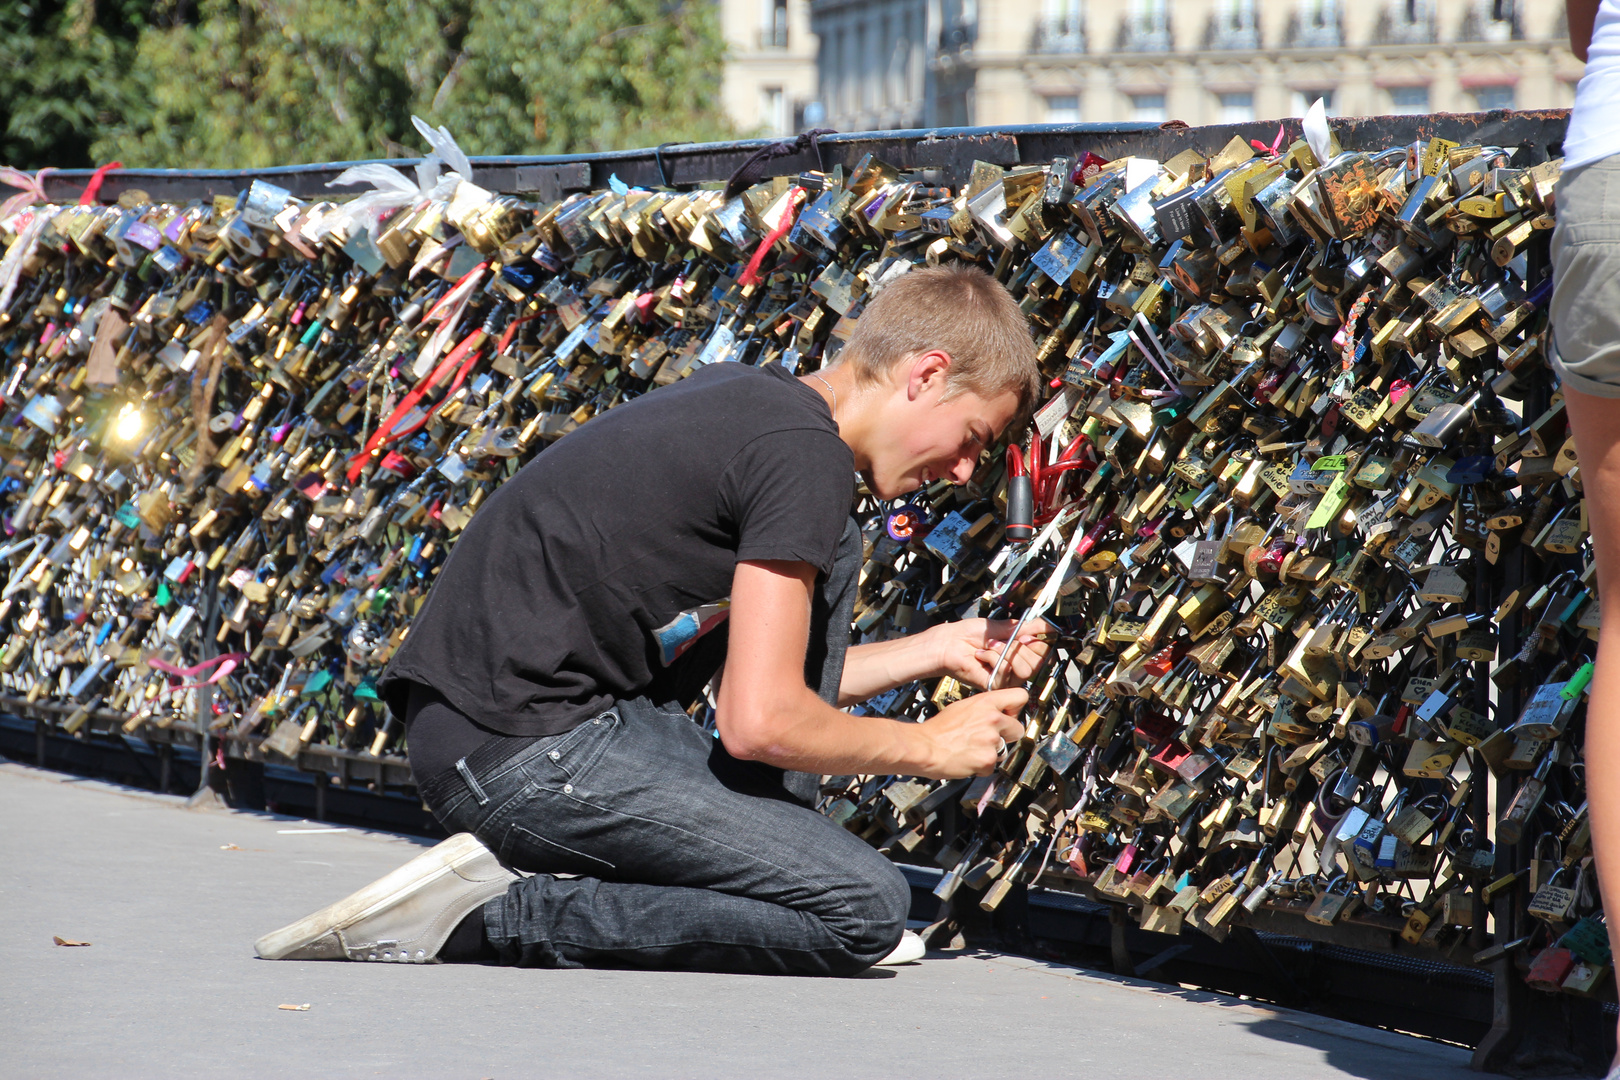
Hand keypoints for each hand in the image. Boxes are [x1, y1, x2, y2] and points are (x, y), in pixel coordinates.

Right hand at [916, 687, 1028, 777]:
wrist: (924, 747)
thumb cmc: (938, 729)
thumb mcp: (962, 707)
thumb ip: (984, 708)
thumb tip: (995, 711)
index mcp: (986, 702)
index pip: (1020, 696)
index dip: (1016, 708)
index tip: (1012, 714)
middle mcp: (992, 719)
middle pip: (1018, 728)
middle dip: (1007, 735)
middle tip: (989, 737)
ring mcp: (992, 740)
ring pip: (1005, 749)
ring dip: (992, 752)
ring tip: (972, 748)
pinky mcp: (988, 759)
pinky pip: (993, 765)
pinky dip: (983, 765)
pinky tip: (969, 758)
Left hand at [926, 617, 1054, 689]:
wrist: (949, 642)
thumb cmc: (968, 633)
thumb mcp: (1001, 626)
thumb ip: (1025, 627)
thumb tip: (1047, 624)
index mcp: (1020, 650)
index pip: (1044, 652)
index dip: (1038, 643)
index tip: (1026, 635)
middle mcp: (1016, 665)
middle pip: (1038, 663)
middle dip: (1020, 648)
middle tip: (1002, 640)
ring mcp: (1006, 677)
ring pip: (1025, 670)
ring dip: (1006, 653)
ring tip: (990, 647)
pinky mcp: (995, 685)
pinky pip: (1006, 675)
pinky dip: (993, 660)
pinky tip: (981, 656)